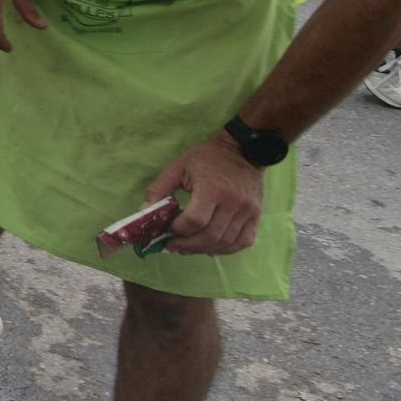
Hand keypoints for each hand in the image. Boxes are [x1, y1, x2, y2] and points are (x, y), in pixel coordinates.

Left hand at [146, 135, 263, 255]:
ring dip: (204, 249)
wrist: (242, 150)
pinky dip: (226, 249)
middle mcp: (233, 203)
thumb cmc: (206, 158)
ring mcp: (248, 211)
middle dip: (188, 245)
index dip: (178, 230)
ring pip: (226, 242)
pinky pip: (243, 241)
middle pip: (210, 236)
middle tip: (173, 246)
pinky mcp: (257, 215)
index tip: (167, 230)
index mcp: (212, 189)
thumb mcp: (178, 167)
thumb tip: (144, 212)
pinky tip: (210, 247)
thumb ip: (159, 190)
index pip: (195, 221)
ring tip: (188, 248)